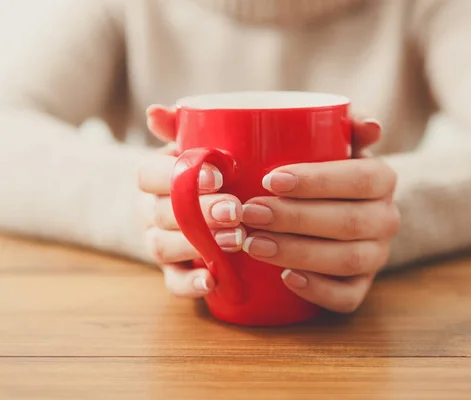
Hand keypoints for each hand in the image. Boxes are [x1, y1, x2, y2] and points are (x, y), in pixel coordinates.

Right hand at [137, 105, 245, 297]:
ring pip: (165, 247)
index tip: (217, 176)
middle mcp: (150, 211)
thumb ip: (180, 127)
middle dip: (200, 213)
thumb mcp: (191, 145)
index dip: (178, 176)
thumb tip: (156, 111)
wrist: (192, 206)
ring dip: (198, 245)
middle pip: (163, 214)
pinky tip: (213, 281)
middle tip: (236, 210)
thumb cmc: (202, 170)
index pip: (150, 175)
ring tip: (236, 240)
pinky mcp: (173, 271)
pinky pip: (173, 282)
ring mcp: (159, 243)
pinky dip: (190, 284)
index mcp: (153, 178)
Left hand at [241, 118, 399, 312]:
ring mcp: (377, 255)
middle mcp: (386, 219)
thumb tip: (372, 127)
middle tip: (249, 212)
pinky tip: (286, 279)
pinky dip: (319, 291)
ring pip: (347, 261)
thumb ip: (345, 121)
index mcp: (382, 179)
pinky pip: (349, 298)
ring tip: (254, 244)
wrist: (335, 206)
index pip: (358, 179)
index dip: (317, 181)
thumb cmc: (323, 169)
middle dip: (295, 219)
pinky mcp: (362, 285)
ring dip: (298, 253)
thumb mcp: (334, 139)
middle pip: (349, 222)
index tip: (270, 179)